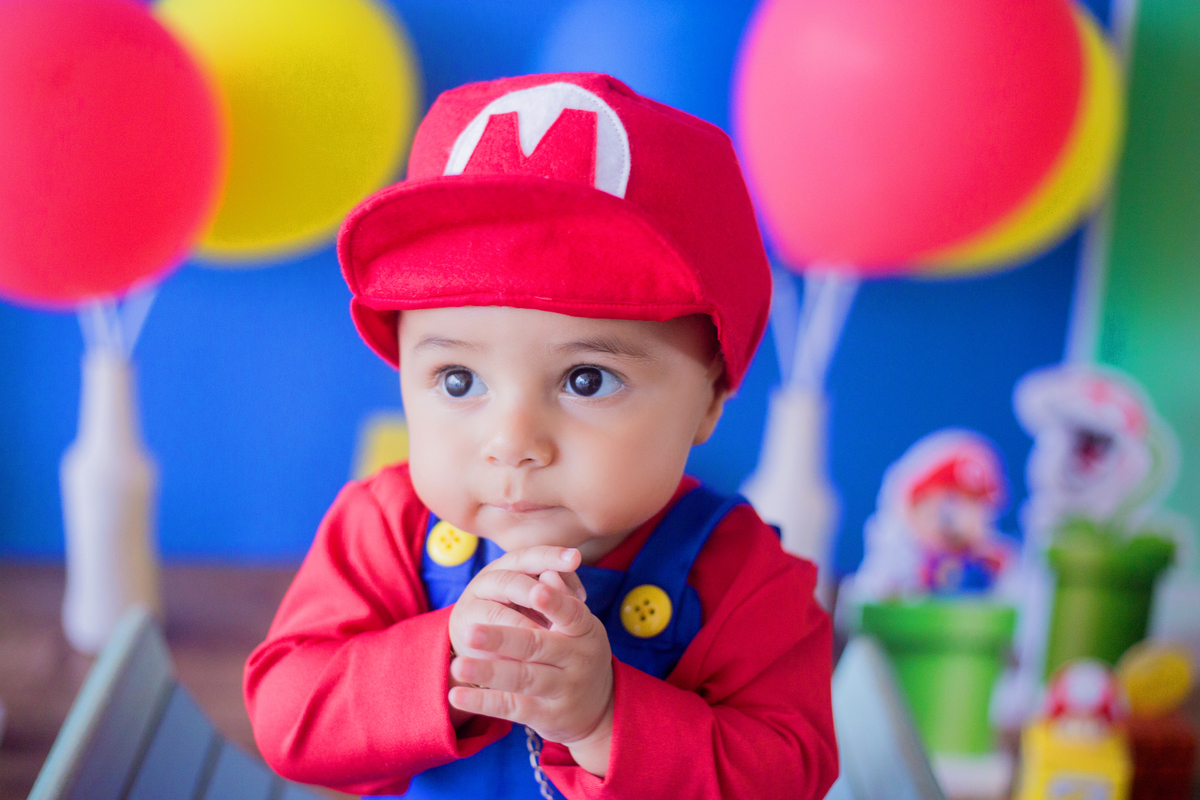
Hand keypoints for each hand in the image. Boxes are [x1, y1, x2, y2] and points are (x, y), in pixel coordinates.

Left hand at [446, 546, 586, 725]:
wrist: (600, 710)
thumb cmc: (579, 654)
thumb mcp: (580, 627)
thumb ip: (562, 600)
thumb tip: (547, 573)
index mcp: (586, 631)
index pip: (571, 614)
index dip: (554, 603)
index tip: (535, 590)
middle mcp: (578, 660)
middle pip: (536, 645)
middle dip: (502, 638)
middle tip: (470, 631)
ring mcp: (563, 689)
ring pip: (522, 678)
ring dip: (488, 672)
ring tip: (458, 665)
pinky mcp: (546, 715)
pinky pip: (512, 707)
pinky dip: (484, 701)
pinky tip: (458, 696)